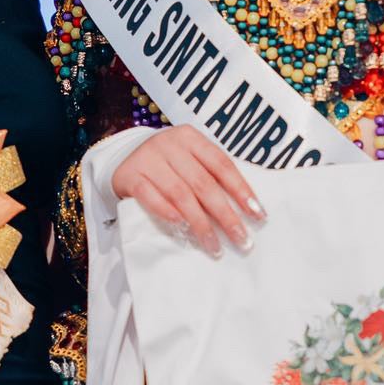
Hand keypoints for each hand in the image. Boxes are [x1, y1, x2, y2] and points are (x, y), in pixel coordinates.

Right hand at [111, 125, 265, 256]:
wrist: (125, 158)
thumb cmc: (169, 164)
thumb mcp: (190, 160)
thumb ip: (211, 177)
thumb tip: (245, 211)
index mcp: (191, 138)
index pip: (222, 164)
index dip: (241, 190)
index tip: (258, 215)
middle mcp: (170, 144)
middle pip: (203, 183)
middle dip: (225, 215)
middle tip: (241, 240)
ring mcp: (148, 159)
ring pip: (180, 194)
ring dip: (200, 223)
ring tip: (214, 246)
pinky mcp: (130, 176)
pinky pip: (150, 197)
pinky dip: (167, 213)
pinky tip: (182, 228)